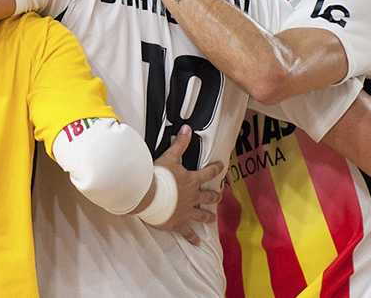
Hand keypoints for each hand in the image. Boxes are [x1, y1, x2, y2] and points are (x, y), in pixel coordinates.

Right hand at [151, 125, 223, 244]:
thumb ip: (180, 143)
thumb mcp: (169, 157)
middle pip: (208, 196)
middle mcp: (192, 196)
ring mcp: (186, 211)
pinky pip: (187, 232)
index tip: (222, 166)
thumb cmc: (158, 175)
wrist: (149, 195)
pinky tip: (198, 242)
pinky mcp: (177, 222)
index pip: (208, 173)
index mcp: (191, 180)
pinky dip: (193, 237)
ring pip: (201, 215)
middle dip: (215, 196)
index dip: (216, 169)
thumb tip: (187, 127)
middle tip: (219, 196)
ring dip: (208, 216)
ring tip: (213, 219)